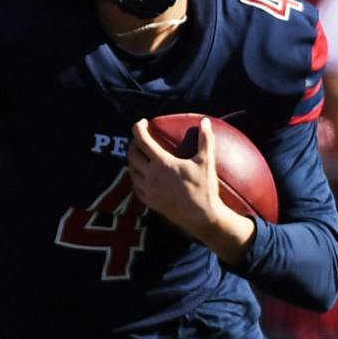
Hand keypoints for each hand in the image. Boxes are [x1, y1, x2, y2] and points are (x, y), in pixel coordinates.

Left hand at [127, 116, 250, 254]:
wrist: (201, 217)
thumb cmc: (204, 188)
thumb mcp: (206, 162)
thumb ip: (205, 139)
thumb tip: (205, 121)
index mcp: (162, 163)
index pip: (143, 141)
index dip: (139, 128)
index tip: (142, 123)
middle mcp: (150, 176)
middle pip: (132, 155)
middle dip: (133, 144)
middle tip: (140, 139)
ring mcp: (148, 190)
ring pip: (131, 171)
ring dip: (132, 160)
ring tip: (140, 155)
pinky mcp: (149, 202)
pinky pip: (136, 186)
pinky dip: (136, 177)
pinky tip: (142, 175)